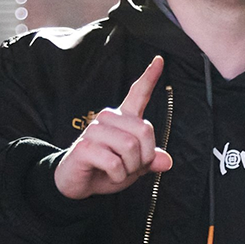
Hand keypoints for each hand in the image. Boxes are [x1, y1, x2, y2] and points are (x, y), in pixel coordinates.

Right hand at [51, 56, 172, 199]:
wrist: (78, 183)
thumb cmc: (107, 170)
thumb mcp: (134, 166)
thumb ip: (150, 160)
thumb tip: (167, 161)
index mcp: (122, 119)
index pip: (138, 94)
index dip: (149, 78)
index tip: (159, 60)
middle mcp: (108, 118)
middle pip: (145, 131)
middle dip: (144, 158)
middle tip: (131, 167)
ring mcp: (94, 130)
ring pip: (130, 147)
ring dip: (130, 168)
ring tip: (118, 171)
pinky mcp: (84, 146)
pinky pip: (114, 163)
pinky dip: (117, 176)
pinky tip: (108, 174)